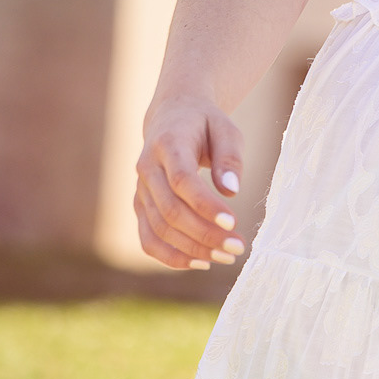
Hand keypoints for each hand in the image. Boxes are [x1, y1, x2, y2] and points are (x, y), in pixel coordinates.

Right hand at [135, 95, 245, 270]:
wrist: (172, 116)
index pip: (182, 180)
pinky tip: (201, 262)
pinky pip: (149, 239)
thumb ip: (229, 157)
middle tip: (237, 247)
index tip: (233, 222)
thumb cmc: (205, 123)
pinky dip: (171, 256)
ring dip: (193, 249)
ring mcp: (140, 189)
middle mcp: (147, 168)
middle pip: (170, 211)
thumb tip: (232, 192)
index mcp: (167, 143)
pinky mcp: (140, 206)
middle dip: (205, 234)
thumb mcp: (225, 127)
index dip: (205, 205)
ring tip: (226, 257)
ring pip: (159, 229)